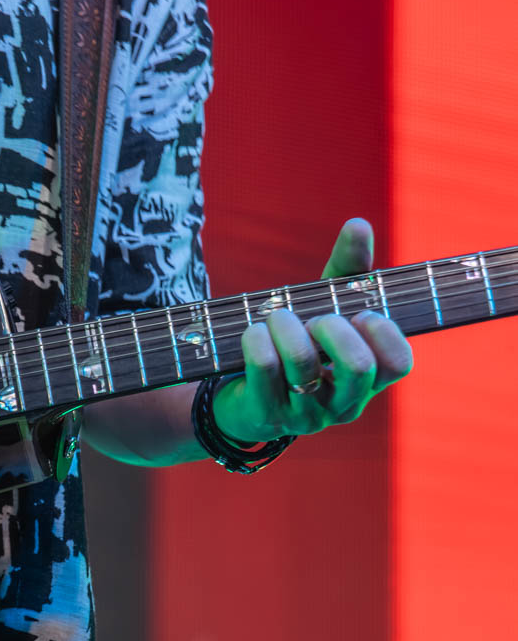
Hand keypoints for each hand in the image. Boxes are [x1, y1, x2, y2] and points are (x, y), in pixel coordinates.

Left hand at [212, 218, 413, 442]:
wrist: (242, 396)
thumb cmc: (296, 345)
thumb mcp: (324, 307)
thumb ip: (347, 269)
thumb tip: (359, 224)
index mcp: (368, 382)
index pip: (398, 363)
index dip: (383, 332)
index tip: (360, 313)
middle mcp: (343, 405)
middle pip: (357, 366)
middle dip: (332, 328)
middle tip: (315, 319)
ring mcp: (305, 415)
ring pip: (303, 365)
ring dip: (287, 327)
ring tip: (276, 317)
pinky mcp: (266, 415)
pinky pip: (264, 368)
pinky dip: (257, 339)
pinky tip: (254, 331)